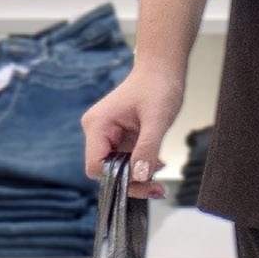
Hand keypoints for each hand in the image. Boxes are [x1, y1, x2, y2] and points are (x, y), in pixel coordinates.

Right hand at [81, 65, 184, 198]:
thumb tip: (140, 176)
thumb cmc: (158, 86)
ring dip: (138, 173)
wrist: (162, 70)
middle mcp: (97, 131)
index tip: (144, 179)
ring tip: (160, 168)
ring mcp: (107, 135)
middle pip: (106, 171)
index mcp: (97, 125)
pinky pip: (125, 160)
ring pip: (116, 168)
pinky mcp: (118, 137)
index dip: (119, 178)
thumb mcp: (157, 119)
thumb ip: (147, 148)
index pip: (96, 166)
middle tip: (157, 187)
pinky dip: (140, 164)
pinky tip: (157, 161)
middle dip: (131, 180)